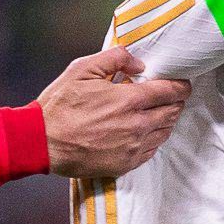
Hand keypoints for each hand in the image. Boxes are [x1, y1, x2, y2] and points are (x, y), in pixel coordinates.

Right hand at [36, 45, 190, 179]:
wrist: (41, 142)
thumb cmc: (59, 105)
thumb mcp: (81, 69)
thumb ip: (115, 59)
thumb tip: (139, 64)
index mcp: (129, 100)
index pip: (170, 91)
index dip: (181, 86)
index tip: (182, 83)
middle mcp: (137, 125)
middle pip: (173, 112)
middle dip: (175, 102)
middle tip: (171, 96)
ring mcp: (132, 147)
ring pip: (164, 132)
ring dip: (165, 120)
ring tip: (157, 113)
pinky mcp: (125, 164)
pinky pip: (151, 151)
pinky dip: (153, 139)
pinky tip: (143, 132)